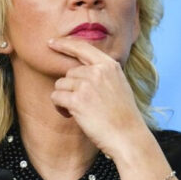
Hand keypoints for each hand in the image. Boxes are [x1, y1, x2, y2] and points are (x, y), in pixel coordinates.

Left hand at [48, 38, 149, 158]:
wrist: (128, 136)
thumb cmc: (123, 116)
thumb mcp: (119, 85)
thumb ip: (102, 74)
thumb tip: (79, 70)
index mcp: (109, 66)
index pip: (82, 47)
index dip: (65, 44)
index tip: (52, 43)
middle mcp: (97, 71)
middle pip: (69, 73)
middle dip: (70, 88)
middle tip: (82, 105)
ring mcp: (87, 85)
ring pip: (60, 85)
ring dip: (64, 98)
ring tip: (78, 111)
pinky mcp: (77, 100)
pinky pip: (56, 97)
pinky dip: (59, 107)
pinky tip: (70, 115)